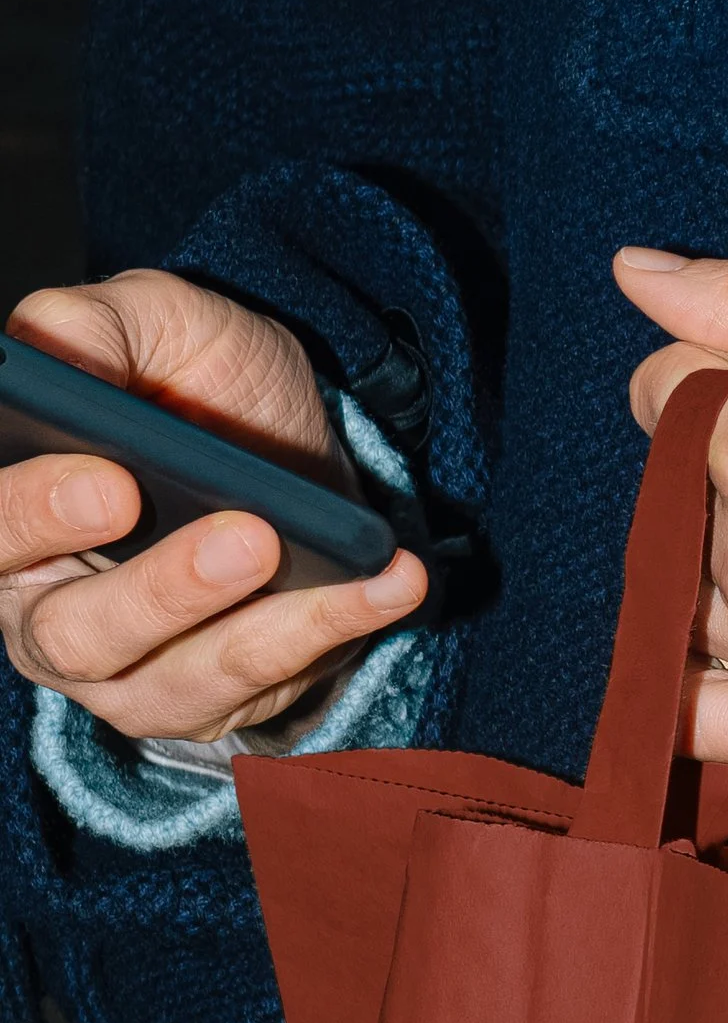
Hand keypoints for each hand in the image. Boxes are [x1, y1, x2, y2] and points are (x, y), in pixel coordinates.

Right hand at [0, 273, 427, 745]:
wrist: (291, 442)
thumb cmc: (196, 386)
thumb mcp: (154, 323)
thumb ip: (92, 328)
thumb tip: (64, 364)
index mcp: (13, 523)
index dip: (37, 516)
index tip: (113, 481)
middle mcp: (50, 613)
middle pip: (72, 636)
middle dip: (159, 591)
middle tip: (242, 535)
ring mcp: (131, 674)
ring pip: (173, 683)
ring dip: (255, 629)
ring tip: (308, 557)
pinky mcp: (217, 700)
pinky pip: (270, 684)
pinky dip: (338, 627)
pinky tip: (395, 579)